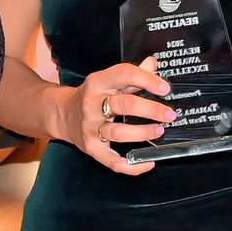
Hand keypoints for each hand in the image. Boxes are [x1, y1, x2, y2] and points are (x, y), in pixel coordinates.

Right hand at [54, 56, 175, 173]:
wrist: (62, 114)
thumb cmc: (92, 95)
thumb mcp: (107, 79)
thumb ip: (131, 74)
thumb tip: (153, 64)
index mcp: (99, 82)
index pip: (125, 75)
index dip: (147, 80)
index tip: (165, 89)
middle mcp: (92, 104)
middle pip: (125, 105)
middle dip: (151, 110)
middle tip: (169, 114)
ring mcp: (90, 128)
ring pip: (118, 133)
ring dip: (142, 133)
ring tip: (159, 131)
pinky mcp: (91, 148)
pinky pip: (112, 161)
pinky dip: (132, 166)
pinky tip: (148, 163)